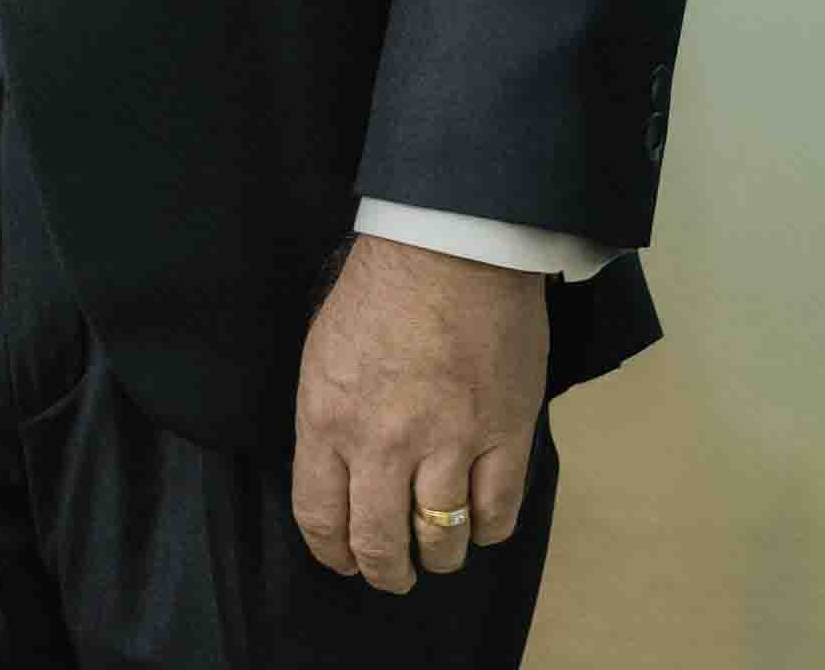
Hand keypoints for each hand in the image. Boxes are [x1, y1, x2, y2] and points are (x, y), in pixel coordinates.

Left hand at [289, 234, 546, 594]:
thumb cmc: (379, 291)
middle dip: (385, 572)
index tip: (342, 561)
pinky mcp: (504, 436)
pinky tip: (479, 524)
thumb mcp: (322, 355)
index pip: (320, 516)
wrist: (449, 249)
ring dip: (438, 558)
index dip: (332, 553)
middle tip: (393, 575)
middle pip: (380, 544)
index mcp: (328, 420)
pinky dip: (488, 531)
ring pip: (442, 540)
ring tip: (437, 555)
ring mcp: (448, 443)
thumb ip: (327, 421)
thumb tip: (338, 475)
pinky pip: (497, 513)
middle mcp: (383, 443)